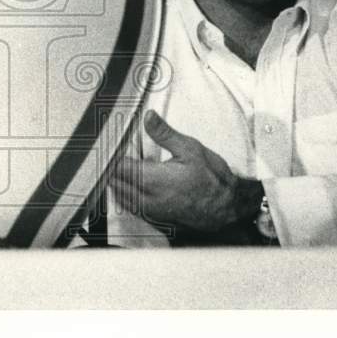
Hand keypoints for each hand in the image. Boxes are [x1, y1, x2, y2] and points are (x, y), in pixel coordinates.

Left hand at [112, 111, 263, 238]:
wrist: (229, 209)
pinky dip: (125, 196)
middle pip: (116, 183)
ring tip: (114, 169)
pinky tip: (129, 187)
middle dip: (110, 169)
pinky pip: (132, 208)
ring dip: (115, 183)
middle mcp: (148, 199)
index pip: (119, 168)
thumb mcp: (190, 148)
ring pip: (121, 197)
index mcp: (153, 179)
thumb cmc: (213, 180)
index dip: (110, 156)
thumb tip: (149, 117)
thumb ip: (164, 134)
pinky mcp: (156, 220)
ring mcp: (151, 212)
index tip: (108, 145)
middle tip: (108, 155)